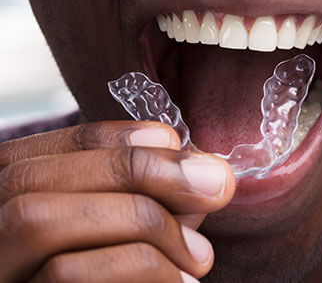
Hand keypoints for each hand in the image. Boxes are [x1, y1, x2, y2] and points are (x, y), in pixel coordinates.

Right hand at [0, 121, 234, 281]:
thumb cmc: (102, 274)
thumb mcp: (119, 229)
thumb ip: (143, 201)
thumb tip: (200, 175)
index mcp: (4, 197)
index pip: (48, 149)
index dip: (115, 138)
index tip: (175, 139)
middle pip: (39, 177)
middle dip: (138, 170)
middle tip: (214, 185)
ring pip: (42, 220)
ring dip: (142, 224)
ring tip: (199, 254)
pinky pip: (67, 277)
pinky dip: (138, 269)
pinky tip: (180, 281)